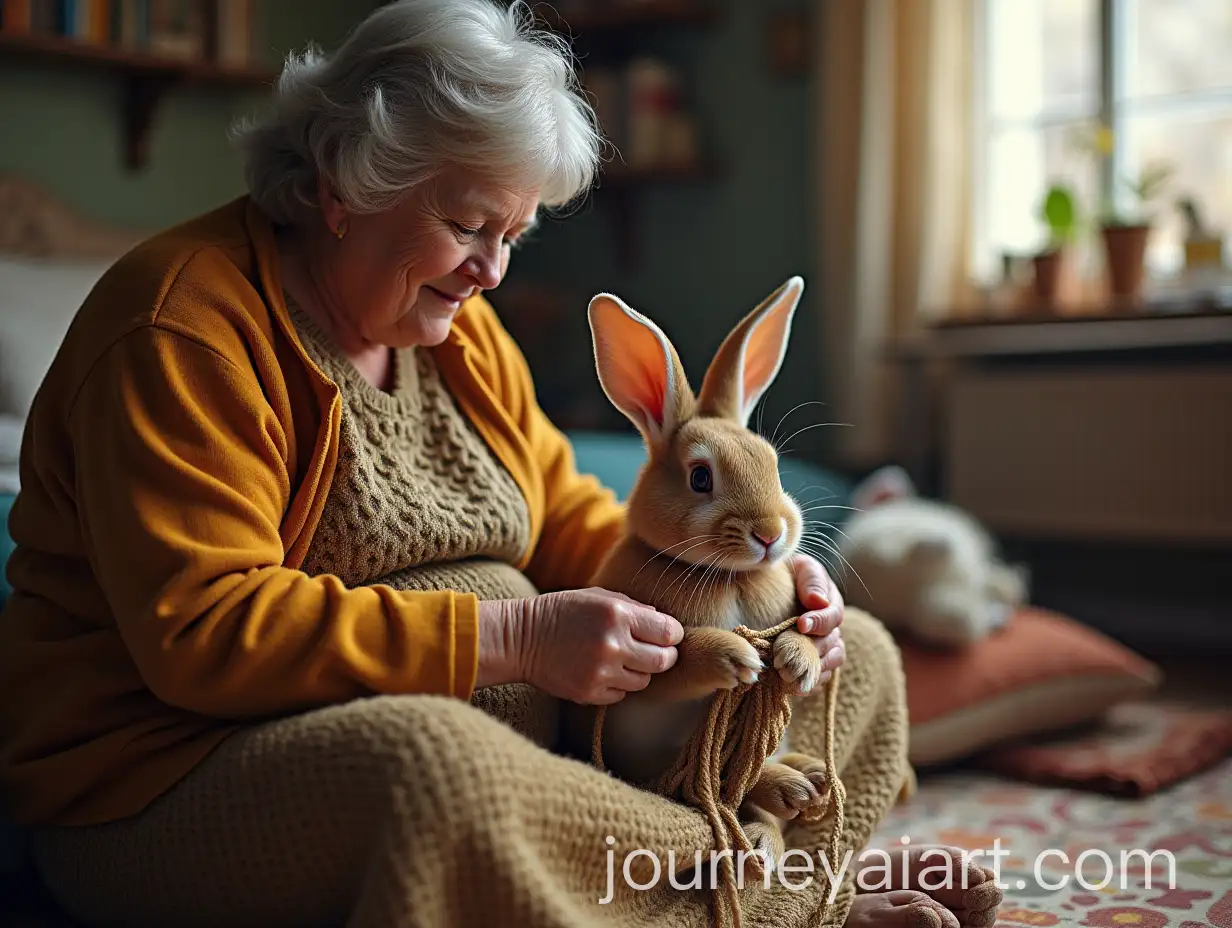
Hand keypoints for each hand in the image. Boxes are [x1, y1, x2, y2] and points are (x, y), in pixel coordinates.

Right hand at [516, 588, 683, 704]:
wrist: (522, 638)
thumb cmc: (563, 611)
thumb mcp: (599, 597)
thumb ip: (635, 608)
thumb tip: (666, 624)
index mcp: (618, 615)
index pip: (669, 632)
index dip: (672, 634)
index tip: (666, 635)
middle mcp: (613, 645)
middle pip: (664, 661)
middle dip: (665, 656)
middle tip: (655, 651)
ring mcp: (602, 672)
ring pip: (644, 681)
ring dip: (640, 671)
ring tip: (623, 659)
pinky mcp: (590, 693)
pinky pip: (622, 694)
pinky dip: (619, 684)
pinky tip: (604, 670)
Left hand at [789, 554, 845, 681]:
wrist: (770, 588)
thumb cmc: (786, 574)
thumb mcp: (800, 568)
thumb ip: (811, 580)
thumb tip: (819, 601)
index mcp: (830, 602)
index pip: (834, 616)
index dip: (820, 622)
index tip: (801, 624)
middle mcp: (831, 627)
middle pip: (833, 644)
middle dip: (812, 650)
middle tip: (787, 656)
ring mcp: (823, 646)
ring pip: (830, 663)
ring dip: (813, 670)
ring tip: (790, 675)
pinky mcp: (812, 662)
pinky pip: (820, 678)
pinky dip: (809, 683)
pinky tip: (793, 686)